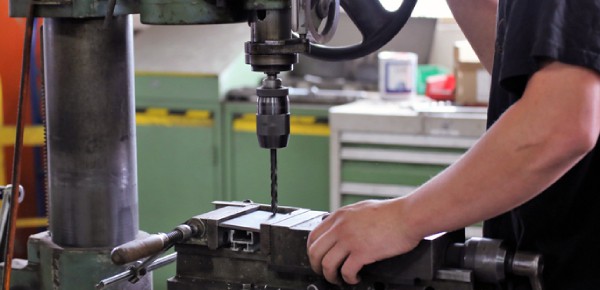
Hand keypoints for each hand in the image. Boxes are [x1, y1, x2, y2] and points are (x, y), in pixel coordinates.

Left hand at [306, 199, 420, 284]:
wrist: (408, 216)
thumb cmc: (391, 213)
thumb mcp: (361, 209)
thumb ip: (347, 219)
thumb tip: (340, 230)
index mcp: (339, 216)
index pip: (313, 235)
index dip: (312, 251)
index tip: (317, 258)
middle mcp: (340, 227)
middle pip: (315, 251)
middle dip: (316, 266)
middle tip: (323, 272)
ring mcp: (350, 240)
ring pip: (327, 264)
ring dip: (330, 275)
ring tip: (338, 279)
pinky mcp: (362, 252)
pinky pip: (346, 271)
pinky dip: (348, 279)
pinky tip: (354, 278)